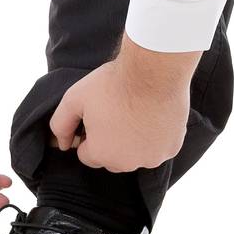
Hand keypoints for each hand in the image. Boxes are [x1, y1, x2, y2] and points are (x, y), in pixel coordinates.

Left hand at [48, 40, 197, 172]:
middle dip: (111, 140)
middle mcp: (127, 163)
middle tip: (117, 111)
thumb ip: (61, 124)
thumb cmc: (113, 83)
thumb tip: (61, 144)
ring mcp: (153, 157)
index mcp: (101, 154)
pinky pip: (159, 147)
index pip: (87, 154)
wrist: (154, 70)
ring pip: (137, 154)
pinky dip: (156, 136)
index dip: (89, 134)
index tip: (97, 115)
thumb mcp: (75, 98)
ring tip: (136, 111)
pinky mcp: (172, 147)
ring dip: (135, 140)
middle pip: (112, 157)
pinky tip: (153, 114)